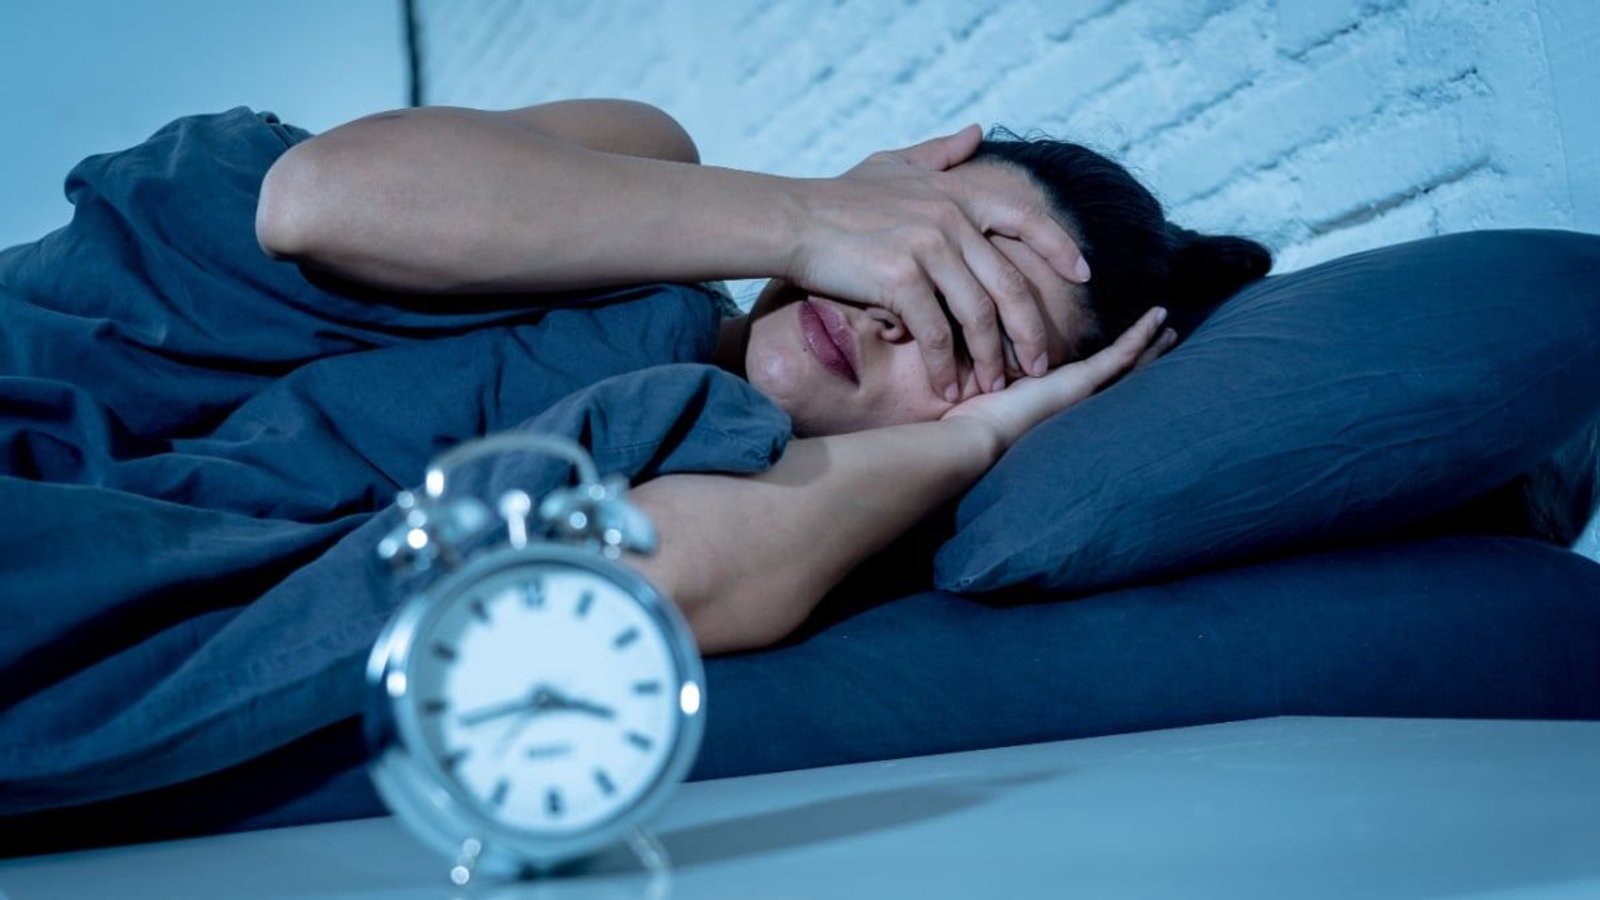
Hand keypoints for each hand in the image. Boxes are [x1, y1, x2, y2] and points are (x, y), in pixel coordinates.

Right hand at [785, 124, 1088, 401]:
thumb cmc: (837, 196)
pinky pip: (935, 332)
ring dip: (989, 358)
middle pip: (1010, 283)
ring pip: (978, 314)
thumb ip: (940, 153)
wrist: (791, 218)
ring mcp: (927, 247)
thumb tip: (977, 132)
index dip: (1059, 247)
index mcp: (956, 193)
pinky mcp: (900, 278)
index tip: (1085, 274)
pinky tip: (947, 388)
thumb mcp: (893, 164)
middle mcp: (950, 219)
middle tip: (1040, 364)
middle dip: (1030, 329)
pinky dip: (944, 365)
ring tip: (993, 387)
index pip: (1026, 218)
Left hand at [940, 307, 1175, 449]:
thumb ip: (967, 367)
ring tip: (1170, 326)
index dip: (1097, 362)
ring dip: (1148, 345)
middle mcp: (1066, 402)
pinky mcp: (1079, 385)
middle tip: (1164, 336)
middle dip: (1138, 355)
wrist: (965, 444)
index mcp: (1043, 401)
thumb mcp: (966, 384)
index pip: (1076, 379)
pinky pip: (1118, 357)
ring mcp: (1076, 394)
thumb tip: (930, 349)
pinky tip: (1160, 317)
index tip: (1115, 347)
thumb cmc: (953, 424)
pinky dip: (1141, 336)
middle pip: (1112, 377)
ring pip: (1123, 367)